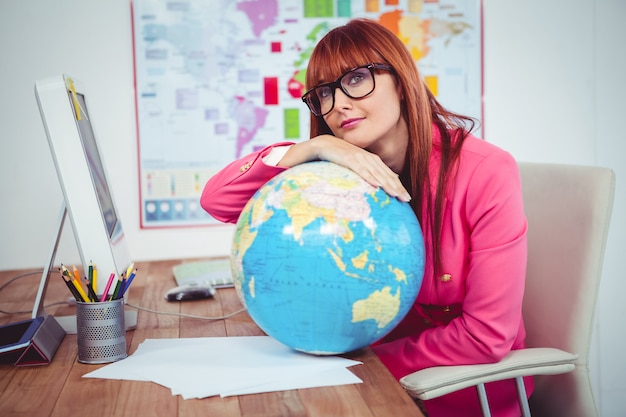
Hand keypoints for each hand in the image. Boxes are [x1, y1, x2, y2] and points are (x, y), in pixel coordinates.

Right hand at [280, 135, 410, 201]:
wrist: (319, 145)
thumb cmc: (334, 158)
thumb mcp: (350, 167)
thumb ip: (361, 175)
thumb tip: (371, 188)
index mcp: (368, 159)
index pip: (386, 173)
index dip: (397, 184)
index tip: (405, 197)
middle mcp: (365, 157)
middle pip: (384, 173)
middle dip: (396, 186)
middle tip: (406, 199)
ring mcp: (357, 156)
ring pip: (375, 171)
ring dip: (386, 183)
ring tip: (396, 194)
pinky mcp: (346, 157)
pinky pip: (359, 168)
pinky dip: (368, 175)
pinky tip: (376, 184)